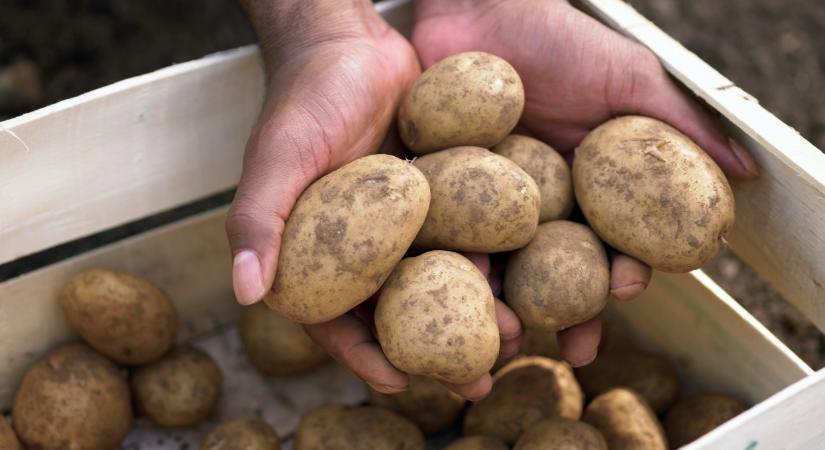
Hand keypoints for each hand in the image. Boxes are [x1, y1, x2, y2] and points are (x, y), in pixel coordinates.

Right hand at [229, 0, 521, 398]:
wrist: (351, 41)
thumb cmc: (305, 97)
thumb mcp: (277, 157)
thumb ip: (257, 220)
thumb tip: (244, 293)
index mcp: (311, 251)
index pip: (332, 319)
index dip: (363, 356)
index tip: (402, 383)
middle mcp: (357, 245)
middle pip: (396, 311)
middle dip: (434, 350)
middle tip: (476, 380)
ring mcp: (398, 223)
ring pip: (435, 280)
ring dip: (470, 311)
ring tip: (512, 335)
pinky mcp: (433, 196)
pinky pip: (460, 235)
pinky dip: (486, 258)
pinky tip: (519, 277)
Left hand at [411, 0, 758, 365]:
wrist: (479, 5)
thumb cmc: (558, 38)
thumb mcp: (628, 79)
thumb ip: (681, 126)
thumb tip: (744, 175)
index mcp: (588, 188)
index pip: (611, 243)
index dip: (623, 271)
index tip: (628, 285)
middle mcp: (539, 204)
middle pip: (557, 273)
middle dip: (570, 314)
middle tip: (575, 347)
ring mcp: (486, 203)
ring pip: (502, 266)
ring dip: (510, 306)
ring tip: (511, 334)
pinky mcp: (440, 193)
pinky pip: (447, 236)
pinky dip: (452, 267)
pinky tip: (460, 288)